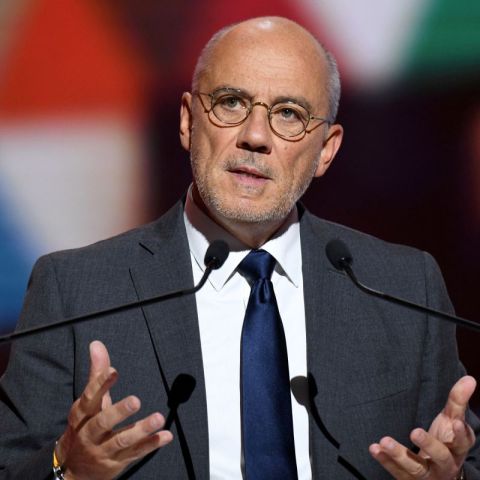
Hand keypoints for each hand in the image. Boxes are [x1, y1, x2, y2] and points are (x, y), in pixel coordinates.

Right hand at [56, 341, 172, 479]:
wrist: (72, 469)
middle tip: (136, 400)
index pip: (89, 398)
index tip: (113, 371)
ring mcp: (103, 450)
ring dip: (141, 430)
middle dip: (119, 412)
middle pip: (102, 423)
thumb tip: (97, 344)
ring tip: (158, 417)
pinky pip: (135, 453)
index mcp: (81, 415)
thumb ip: (96, 373)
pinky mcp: (117, 462)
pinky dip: (151, 445)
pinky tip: (166, 435)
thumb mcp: (87, 401)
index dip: (100, 384)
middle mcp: (89, 434)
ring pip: (122, 440)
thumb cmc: (84, 425)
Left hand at [369, 375, 475, 478]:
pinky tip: (374, 448)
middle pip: (440, 457)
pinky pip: (397, 472)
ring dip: (399, 455)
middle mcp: (445, 465)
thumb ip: (457, 401)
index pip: (462, 443)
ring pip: (415, 468)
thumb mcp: (452, 421)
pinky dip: (385, 461)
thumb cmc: (445, 441)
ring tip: (384, 441)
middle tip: (414, 431)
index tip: (455, 422)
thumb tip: (470, 378)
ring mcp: (427, 475)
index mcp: (456, 449)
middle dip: (428, 444)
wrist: (439, 474)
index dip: (460, 434)